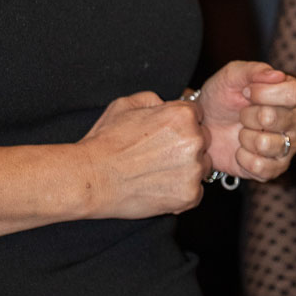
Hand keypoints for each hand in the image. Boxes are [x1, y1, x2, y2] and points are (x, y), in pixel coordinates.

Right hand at [80, 91, 210, 217]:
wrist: (92, 178)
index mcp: (182, 115)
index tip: (167, 134)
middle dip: (187, 146)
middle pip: (203, 141)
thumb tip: (167, 103)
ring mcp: (193, 170)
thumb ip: (154, 100)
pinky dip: (182, 191)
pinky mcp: (189, 196)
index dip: (181, 124)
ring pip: (202, 167)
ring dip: (187, 169)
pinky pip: (196, 192)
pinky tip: (159, 187)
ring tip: (157, 172)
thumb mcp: (125, 105)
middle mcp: (194, 140)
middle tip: (160, 154)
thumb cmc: (106, 142)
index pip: (197, 115)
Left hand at [197, 61, 295, 180]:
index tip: (245, 92)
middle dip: (246, 115)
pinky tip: (241, 150)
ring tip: (241, 132)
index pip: (292, 94)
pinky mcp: (276, 169)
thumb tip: (277, 75)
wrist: (205, 126)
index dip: (263, 93)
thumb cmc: (222, 98)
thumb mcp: (231, 76)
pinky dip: (243, 158)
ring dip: (244, 137)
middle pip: (272, 118)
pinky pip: (260, 167)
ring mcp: (288, 147)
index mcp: (293, 95)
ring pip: (264, 144)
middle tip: (242, 114)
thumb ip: (253, 70)